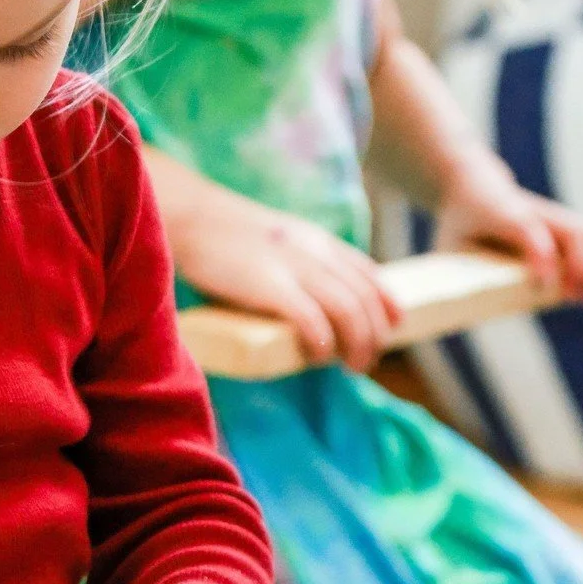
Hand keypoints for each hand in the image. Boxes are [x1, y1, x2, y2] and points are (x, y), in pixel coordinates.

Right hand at [173, 181, 401, 371]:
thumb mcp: (272, 241)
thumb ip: (291, 261)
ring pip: (348, 310)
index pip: (366, 272)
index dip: (387, 302)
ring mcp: (293, 267)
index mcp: (315, 240)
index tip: (393, 325)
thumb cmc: (220, 237)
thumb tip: (298, 299)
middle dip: (375, 334)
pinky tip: (319, 356)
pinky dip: (322, 342)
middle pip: (363, 297)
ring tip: (352, 367)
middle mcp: (314, 251)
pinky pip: (311, 319)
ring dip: (358, 344)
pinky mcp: (269, 284)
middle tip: (364, 362)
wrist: (189, 216)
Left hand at [433, 152, 582, 301]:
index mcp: (500, 212)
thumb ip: (454, 276)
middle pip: (575, 232)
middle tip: (570, 297)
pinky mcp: (565, 224)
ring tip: (581, 297)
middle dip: (581, 267)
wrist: (472, 186)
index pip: (527, 229)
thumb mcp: (447, 246)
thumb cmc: (459, 225)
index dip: (539, 256)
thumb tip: (462, 312)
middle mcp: (534, 211)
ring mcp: (554, 216)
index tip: (541, 285)